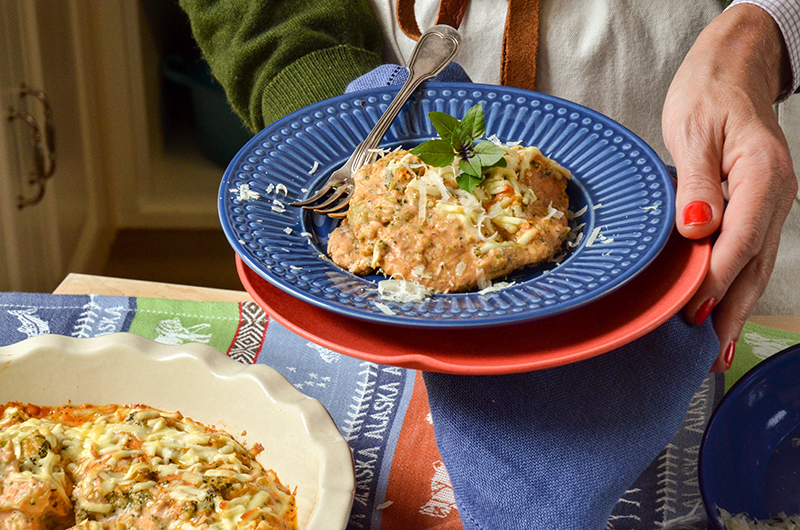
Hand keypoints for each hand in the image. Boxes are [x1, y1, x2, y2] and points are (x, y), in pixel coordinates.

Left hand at [662, 4, 798, 371]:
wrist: (733, 71)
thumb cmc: (708, 95)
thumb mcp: (693, 131)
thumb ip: (697, 182)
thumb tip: (698, 228)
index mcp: (762, 174)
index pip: (740, 239)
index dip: (715, 279)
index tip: (692, 311)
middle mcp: (774, 194)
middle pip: (753, 263)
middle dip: (732, 311)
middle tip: (710, 356)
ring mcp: (771, 203)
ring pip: (755, 264)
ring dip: (736, 307)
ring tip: (717, 350)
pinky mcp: (758, 207)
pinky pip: (749, 252)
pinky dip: (736, 284)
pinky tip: (723, 309)